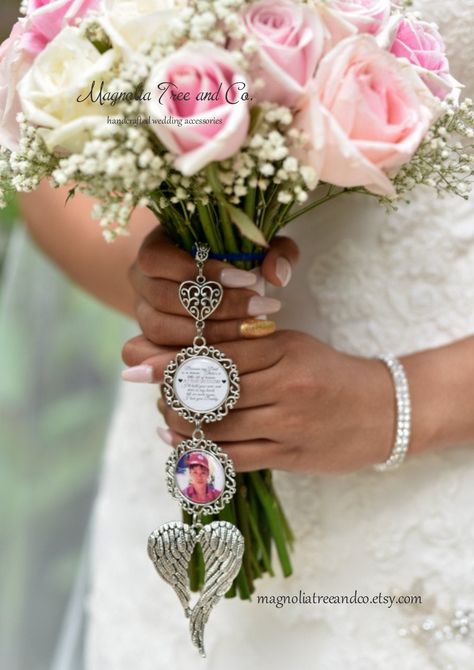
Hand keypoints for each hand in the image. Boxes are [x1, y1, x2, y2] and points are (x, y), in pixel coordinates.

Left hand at [122, 329, 398, 473]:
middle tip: (150, 392)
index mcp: (284, 348)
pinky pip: (235, 457)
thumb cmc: (330, 374)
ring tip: (164, 417)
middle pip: (212, 390)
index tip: (140, 364)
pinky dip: (201, 453)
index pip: (217, 352)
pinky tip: (179, 446)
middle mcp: (285, 384)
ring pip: (219, 426)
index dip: (173, 360)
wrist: (384, 410)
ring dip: (182, 424)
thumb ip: (249, 346)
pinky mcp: (291, 454)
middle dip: (171, 393)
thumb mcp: (294, 347)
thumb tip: (192, 351)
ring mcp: (288, 422)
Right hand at [127, 226, 299, 349]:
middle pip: (163, 299)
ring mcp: (142, 314)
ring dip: (208, 334)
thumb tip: (277, 274)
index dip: (202, 272)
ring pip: (160, 330)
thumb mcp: (259, 246)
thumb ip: (276, 250)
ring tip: (251, 330)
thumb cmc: (237, 258)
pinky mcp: (150, 344)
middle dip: (215, 308)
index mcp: (154, 248)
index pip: (161, 260)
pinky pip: (162, 356)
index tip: (248, 280)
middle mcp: (140, 281)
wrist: (216, 286)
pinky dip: (199, 355)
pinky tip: (235, 353)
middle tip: (259, 310)